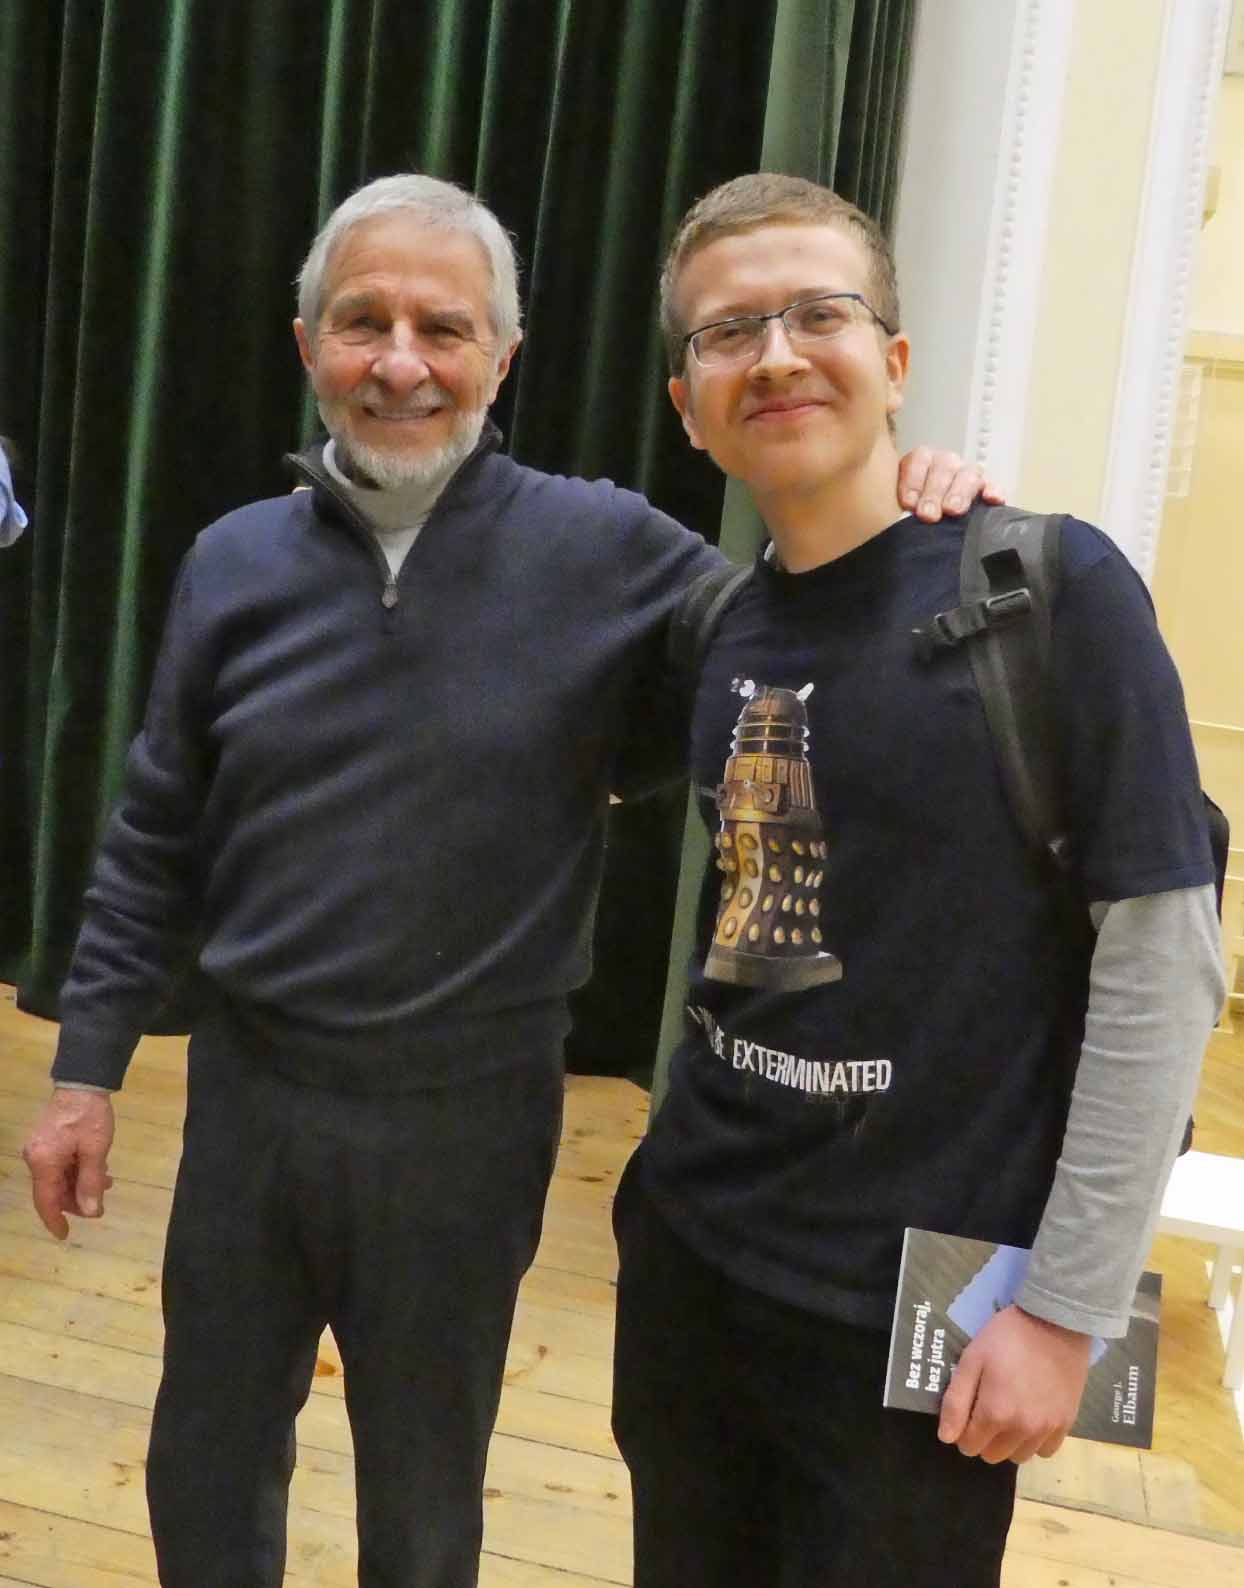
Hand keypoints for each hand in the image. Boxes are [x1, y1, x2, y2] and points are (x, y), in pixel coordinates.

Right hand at [22, 1088, 115, 1239]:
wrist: (82, 1082)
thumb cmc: (89, 1116)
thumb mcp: (95, 1150)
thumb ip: (91, 1182)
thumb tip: (91, 1212)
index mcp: (43, 1163)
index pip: (46, 1201)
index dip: (55, 1220)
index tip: (65, 1235)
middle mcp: (36, 1158)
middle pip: (53, 1191)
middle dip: (76, 1200)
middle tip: (101, 1205)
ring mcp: (40, 1149)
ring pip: (58, 1178)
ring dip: (80, 1184)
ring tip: (106, 1183)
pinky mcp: (47, 1141)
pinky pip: (59, 1165)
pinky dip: (77, 1171)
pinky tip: (97, 1170)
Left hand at [896, 447, 1005, 521]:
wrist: (924, 536)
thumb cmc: (902, 518)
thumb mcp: (891, 506)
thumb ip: (890, 501)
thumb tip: (897, 494)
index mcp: (919, 463)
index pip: (918, 459)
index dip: (913, 480)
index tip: (908, 503)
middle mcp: (944, 465)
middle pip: (944, 467)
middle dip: (934, 492)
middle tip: (928, 515)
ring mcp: (965, 477)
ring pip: (968, 475)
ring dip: (960, 493)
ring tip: (953, 510)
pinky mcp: (984, 492)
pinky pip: (992, 487)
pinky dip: (993, 491)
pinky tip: (992, 499)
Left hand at [937, 1304, 1092, 1463]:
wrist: (1054, 1323)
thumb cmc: (1006, 1337)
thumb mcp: (971, 1360)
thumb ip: (956, 1402)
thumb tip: (947, 1438)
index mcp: (995, 1413)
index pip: (969, 1446)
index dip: (962, 1430)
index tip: (967, 1410)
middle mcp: (1022, 1429)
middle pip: (993, 1455)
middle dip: (984, 1438)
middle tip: (987, 1407)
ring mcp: (1047, 1429)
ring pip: (1019, 1457)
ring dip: (1009, 1442)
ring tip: (1010, 1412)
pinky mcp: (1066, 1423)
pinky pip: (1046, 1451)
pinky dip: (1035, 1441)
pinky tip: (1031, 1417)